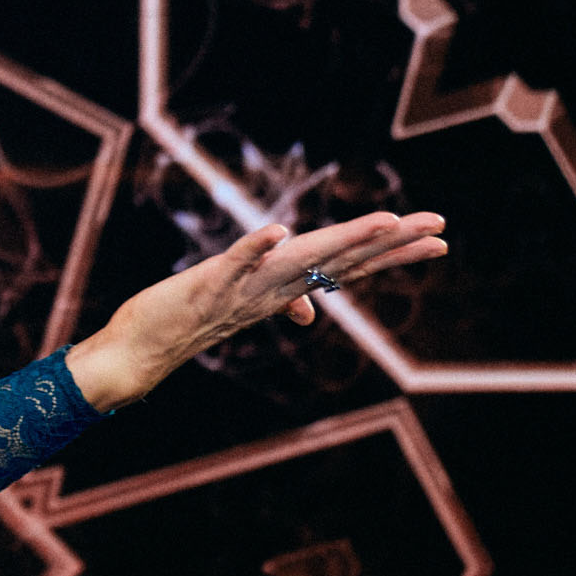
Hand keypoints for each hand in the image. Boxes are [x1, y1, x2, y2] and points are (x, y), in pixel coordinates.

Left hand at [71, 210, 446, 407]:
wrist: (136, 354)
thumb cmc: (186, 323)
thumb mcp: (241, 307)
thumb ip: (279, 302)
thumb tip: (310, 315)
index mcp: (284, 289)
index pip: (349, 266)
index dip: (394, 253)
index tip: (439, 239)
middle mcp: (273, 290)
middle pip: (340, 261)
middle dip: (391, 244)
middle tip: (439, 227)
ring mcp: (242, 290)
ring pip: (301, 262)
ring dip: (342, 241)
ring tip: (384, 221)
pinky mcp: (205, 286)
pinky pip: (233, 265)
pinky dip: (253, 248)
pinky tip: (275, 230)